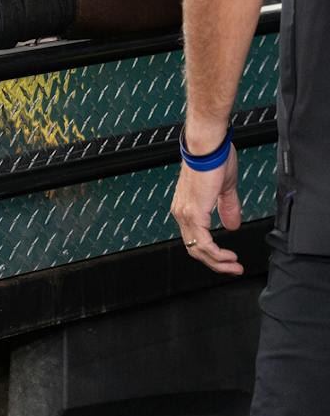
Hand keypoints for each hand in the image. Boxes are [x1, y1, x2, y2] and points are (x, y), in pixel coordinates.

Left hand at [169, 137, 242, 274]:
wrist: (208, 147)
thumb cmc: (213, 160)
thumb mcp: (223, 189)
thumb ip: (227, 209)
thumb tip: (232, 225)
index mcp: (187, 207)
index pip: (194, 239)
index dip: (211, 253)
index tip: (229, 259)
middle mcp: (181, 212)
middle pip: (194, 249)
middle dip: (215, 263)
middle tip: (233, 268)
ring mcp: (185, 213)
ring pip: (197, 249)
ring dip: (218, 262)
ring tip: (233, 265)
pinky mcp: (194, 212)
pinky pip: (203, 242)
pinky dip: (216, 254)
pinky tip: (228, 256)